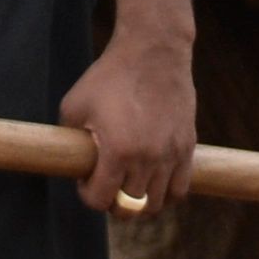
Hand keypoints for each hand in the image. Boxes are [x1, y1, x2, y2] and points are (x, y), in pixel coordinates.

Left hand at [62, 25, 194, 215]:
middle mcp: (147, 159)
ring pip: (156, 204)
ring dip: (140, 201)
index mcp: (117, 151)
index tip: (85, 180)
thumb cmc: (109, 76)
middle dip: (113, 200)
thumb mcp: (75, 105)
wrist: (152, 51)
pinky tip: (153, 179)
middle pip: (129, 208)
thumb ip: (70, 140)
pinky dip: (166, 193)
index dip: (87, 194)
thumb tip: (74, 165)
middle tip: (107, 182)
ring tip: (129, 182)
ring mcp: (171, 155)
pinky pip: (180, 190)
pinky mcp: (187, 147)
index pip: (100, 200)